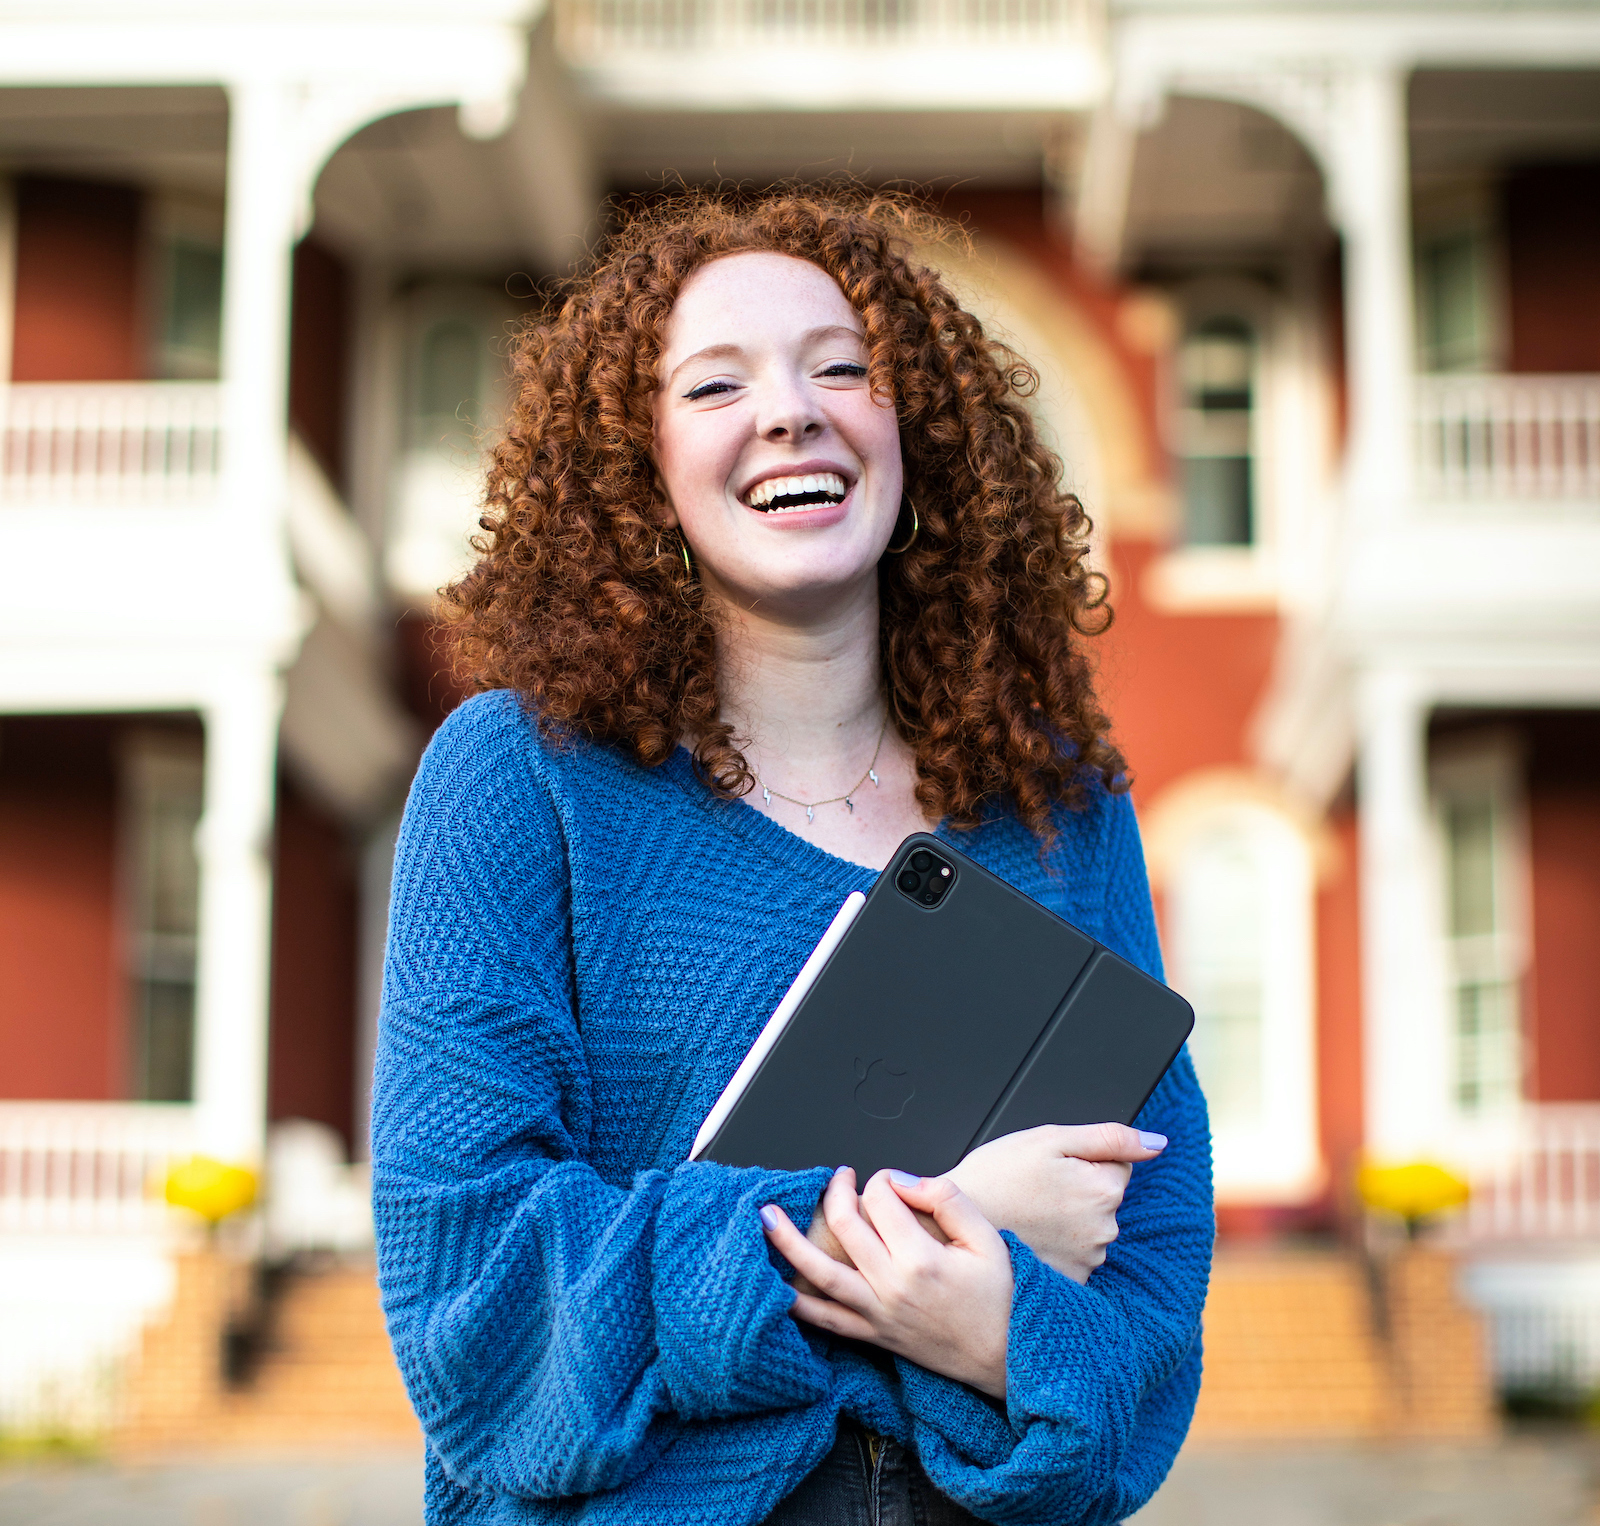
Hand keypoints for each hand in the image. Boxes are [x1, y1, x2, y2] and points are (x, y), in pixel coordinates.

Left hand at [762, 1166, 1012, 1397]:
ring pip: (821, 1274)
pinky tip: (777, 1284)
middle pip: (846, 1226)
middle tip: (840, 1178)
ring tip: (766, 1217)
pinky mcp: (874, 1336)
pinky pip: (826, 1320)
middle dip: (837, 1193)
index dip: (883, 1180)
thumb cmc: (1000, 1297)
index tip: (895, 1183)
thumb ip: (946, 1199)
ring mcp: (878, 1315)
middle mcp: (893, 1287)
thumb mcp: (988, 1237)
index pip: (882, 1201)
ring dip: (788, 1243)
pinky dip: (798, 1303)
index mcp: (922, 1259)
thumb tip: (902, 1180)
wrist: (1008, 1358)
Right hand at [944, 1123, 1165, 1282]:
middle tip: (1033, 1189)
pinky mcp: (1069, 1281)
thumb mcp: (1048, 1139)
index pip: (1116, 1165)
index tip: (1050, 1168)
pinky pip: (1074, 1254)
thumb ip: (1109, 1138)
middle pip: (1103, 1197)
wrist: (952, 1228)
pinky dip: (1056, 1245)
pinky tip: (1029, 1236)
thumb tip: (1157, 1143)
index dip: (1081, 1160)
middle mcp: (1104, 1231)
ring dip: (1066, 1219)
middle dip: (1077, 1190)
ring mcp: (1087, 1260)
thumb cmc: (993, 1177)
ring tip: (1027, 1212)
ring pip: (1089, 1226)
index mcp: (1103, 1190)